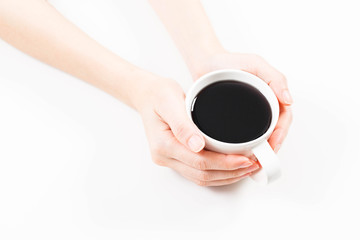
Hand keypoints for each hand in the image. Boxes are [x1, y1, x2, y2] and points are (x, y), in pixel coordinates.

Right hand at [136, 78, 259, 185]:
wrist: (147, 95)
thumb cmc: (158, 95)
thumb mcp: (169, 102)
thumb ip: (183, 125)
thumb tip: (197, 145)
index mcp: (163, 145)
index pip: (199, 162)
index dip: (225, 164)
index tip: (245, 159)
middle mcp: (165, 157)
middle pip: (202, 174)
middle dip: (230, 173)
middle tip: (253, 165)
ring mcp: (169, 159)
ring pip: (201, 177)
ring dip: (226, 176)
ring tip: (247, 168)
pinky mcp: (176, 158)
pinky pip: (197, 172)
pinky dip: (217, 173)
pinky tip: (230, 168)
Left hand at [191, 52, 292, 151]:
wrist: (205, 64)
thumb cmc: (230, 62)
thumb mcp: (255, 64)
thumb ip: (275, 77)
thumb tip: (290, 101)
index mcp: (271, 98)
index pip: (283, 121)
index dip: (280, 136)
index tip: (272, 148)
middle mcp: (262, 108)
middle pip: (273, 133)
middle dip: (270, 148)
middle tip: (261, 161)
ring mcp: (249, 116)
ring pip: (259, 138)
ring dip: (259, 152)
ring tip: (251, 163)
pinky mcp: (234, 121)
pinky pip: (243, 138)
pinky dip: (244, 148)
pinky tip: (239, 156)